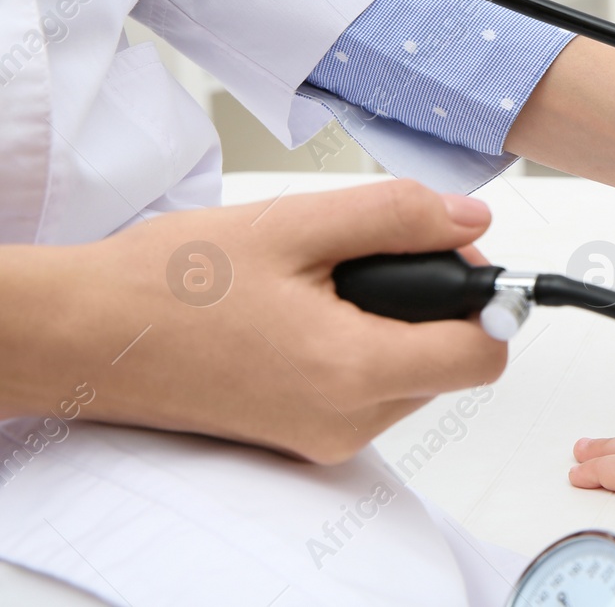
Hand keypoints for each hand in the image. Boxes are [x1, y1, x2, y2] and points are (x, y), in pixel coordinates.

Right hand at [0, 180, 505, 462]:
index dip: (489, 298)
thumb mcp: (296, 224)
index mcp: (353, 373)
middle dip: (434, 300)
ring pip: (412, 375)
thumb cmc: (172, 281)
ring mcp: (321, 437)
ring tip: (325, 278)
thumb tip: (471, 221)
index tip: (457, 254)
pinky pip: (367, 390)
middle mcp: (346, 422)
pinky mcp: (299, 436)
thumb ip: (396, 217)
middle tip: (375, 248)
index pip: (484, 355)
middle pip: (451, 362)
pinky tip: (306, 308)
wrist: (85, 332)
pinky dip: (359, 344)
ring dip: (394, 321)